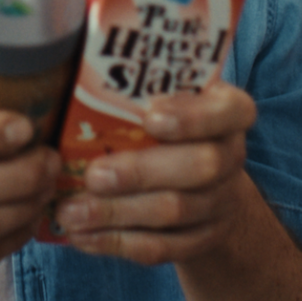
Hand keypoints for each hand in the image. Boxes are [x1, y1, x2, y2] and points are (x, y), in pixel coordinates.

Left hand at [54, 79, 255, 265]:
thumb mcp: (162, 94)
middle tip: (93, 175)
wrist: (200, 181)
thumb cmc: (166, 121)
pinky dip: (117, 243)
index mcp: (228, 111)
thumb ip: (136, 81)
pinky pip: (161, 247)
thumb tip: (79, 53)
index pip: (231, 111)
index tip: (150, 116)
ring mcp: (220, 203)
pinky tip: (81, 236)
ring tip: (70, 212)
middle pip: (201, 167)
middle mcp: (231, 156)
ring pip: (175, 212)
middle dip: (141, 172)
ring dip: (117, 213)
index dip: (194, 117)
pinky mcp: (201, 240)